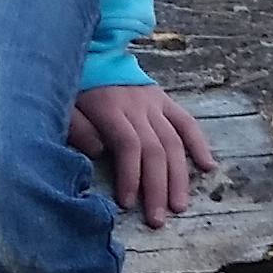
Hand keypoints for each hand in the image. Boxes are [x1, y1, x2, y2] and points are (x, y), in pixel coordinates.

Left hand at [71, 79, 212, 229]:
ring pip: (173, 142)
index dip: (130, 176)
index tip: (128, 203)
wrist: (93, 53)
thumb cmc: (75, 89)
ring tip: (179, 206)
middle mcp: (137, 106)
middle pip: (154, 150)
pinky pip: (187, 123)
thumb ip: (78, 129)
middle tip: (158, 219)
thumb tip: (99, 153)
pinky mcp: (165, 100)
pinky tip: (208, 166)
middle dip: (157, 187)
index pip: (127, 146)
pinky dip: (199, 144)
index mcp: (110, 108)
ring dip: (178, 177)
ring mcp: (155, 103)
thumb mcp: (64, 106)